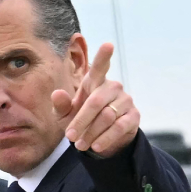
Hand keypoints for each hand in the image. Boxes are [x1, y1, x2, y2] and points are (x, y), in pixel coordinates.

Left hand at [52, 43, 139, 157]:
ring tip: (80, 145)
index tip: (108, 45)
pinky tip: (95, 146)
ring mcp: (125, 100)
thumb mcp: (65, 116)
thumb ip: (60, 105)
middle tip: (70, 137)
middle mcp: (112, 87)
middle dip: (81, 121)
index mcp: (94, 82)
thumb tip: (56, 94)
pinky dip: (105, 138)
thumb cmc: (80, 120)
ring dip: (91, 133)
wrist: (100, 139)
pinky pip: (119, 127)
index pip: (100, 67)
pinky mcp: (133, 116)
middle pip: (96, 102)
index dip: (104, 56)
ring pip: (107, 116)